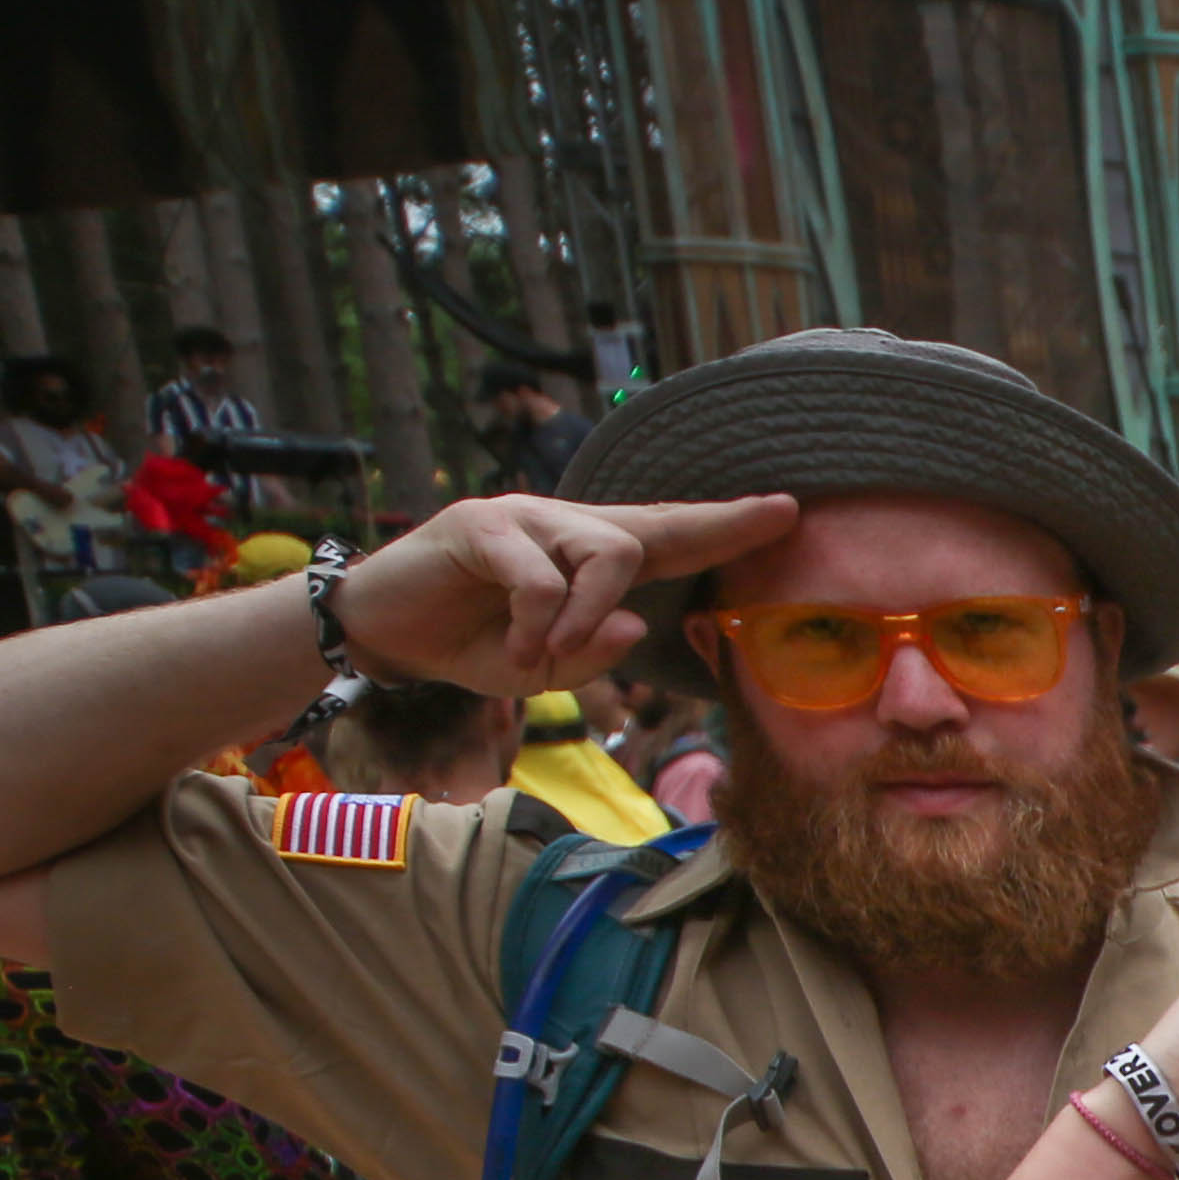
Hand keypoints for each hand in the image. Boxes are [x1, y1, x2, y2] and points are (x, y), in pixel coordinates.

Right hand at [331, 492, 805, 693]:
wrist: (387, 633)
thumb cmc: (473, 645)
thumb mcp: (539, 669)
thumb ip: (589, 656)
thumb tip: (632, 627)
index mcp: (588, 560)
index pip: (670, 537)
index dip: (728, 525)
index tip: (790, 509)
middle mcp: (566, 527)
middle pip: (654, 530)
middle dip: (722, 527)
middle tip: (779, 515)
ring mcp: (526, 519)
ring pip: (607, 554)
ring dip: (589, 619)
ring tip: (546, 655)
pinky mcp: (481, 525)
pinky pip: (541, 578)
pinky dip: (539, 624)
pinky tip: (518, 648)